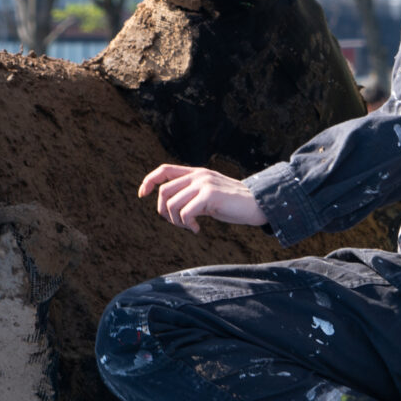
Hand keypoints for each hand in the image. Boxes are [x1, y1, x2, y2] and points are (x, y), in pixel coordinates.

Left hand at [137, 165, 267, 233]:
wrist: (257, 204)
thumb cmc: (232, 204)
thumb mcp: (208, 196)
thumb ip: (190, 197)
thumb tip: (169, 209)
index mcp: (196, 173)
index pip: (163, 170)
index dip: (148, 181)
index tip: (142, 195)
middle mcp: (198, 175)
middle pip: (164, 191)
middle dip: (164, 212)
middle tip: (177, 223)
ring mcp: (204, 183)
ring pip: (172, 204)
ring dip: (176, 221)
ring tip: (190, 227)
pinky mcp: (210, 194)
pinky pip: (185, 212)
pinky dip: (187, 225)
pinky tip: (197, 229)